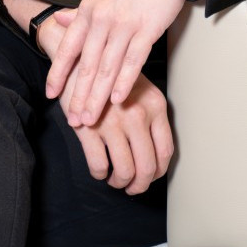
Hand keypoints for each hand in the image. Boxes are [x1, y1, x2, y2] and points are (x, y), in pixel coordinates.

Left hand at [45, 0, 195, 125]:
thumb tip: (59, 19)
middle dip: (79, 95)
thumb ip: (80, 8)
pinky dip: (124, 81)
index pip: (68, 47)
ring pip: (107, 67)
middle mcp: (103, 19)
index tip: (52, 94)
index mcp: (89, 9)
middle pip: (87, 64)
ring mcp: (125, 24)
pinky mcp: (148, 28)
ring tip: (91, 117)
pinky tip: (118, 98)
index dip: (58, 73)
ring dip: (98, 96)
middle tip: (74, 118)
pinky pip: (133, 60)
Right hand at [59, 69, 173, 192]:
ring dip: (119, 182)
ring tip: (115, 179)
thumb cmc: (112, 76)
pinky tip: (100, 169)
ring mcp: (114, 122)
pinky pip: (99, 166)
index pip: (165, 151)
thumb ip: (151, 115)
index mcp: (156, 105)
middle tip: (132, 187)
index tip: (150, 177)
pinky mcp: (89, 128)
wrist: (81, 58)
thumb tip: (156, 154)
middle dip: (139, 185)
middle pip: (146, 167)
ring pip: (124, 171)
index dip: (158, 172)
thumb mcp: (141, 89)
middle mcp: (138, 115)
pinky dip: (100, 174)